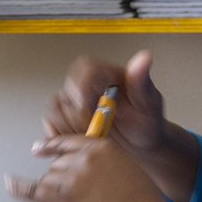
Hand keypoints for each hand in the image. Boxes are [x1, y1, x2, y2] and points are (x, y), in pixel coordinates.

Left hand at [5, 133, 178, 201]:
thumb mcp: (128, 173)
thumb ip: (104, 168)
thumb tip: (84, 177)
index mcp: (102, 147)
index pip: (69, 142)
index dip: (53, 147)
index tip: (41, 149)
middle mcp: (82, 158)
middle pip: (57, 165)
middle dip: (62, 181)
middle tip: (79, 200)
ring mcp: (68, 178)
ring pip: (48, 181)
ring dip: (54, 194)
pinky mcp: (58, 200)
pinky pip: (29, 190)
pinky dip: (16, 187)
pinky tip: (8, 183)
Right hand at [44, 51, 167, 154]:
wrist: (142, 143)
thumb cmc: (147, 122)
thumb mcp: (150, 102)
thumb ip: (142, 81)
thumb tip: (144, 58)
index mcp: (106, 74)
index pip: (84, 70)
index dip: (81, 89)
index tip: (88, 107)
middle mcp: (87, 85)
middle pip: (66, 91)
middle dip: (79, 116)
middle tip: (97, 129)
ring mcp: (75, 102)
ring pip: (55, 108)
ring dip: (71, 127)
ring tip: (92, 136)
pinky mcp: (67, 118)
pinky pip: (52, 123)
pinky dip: (63, 135)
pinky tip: (82, 141)